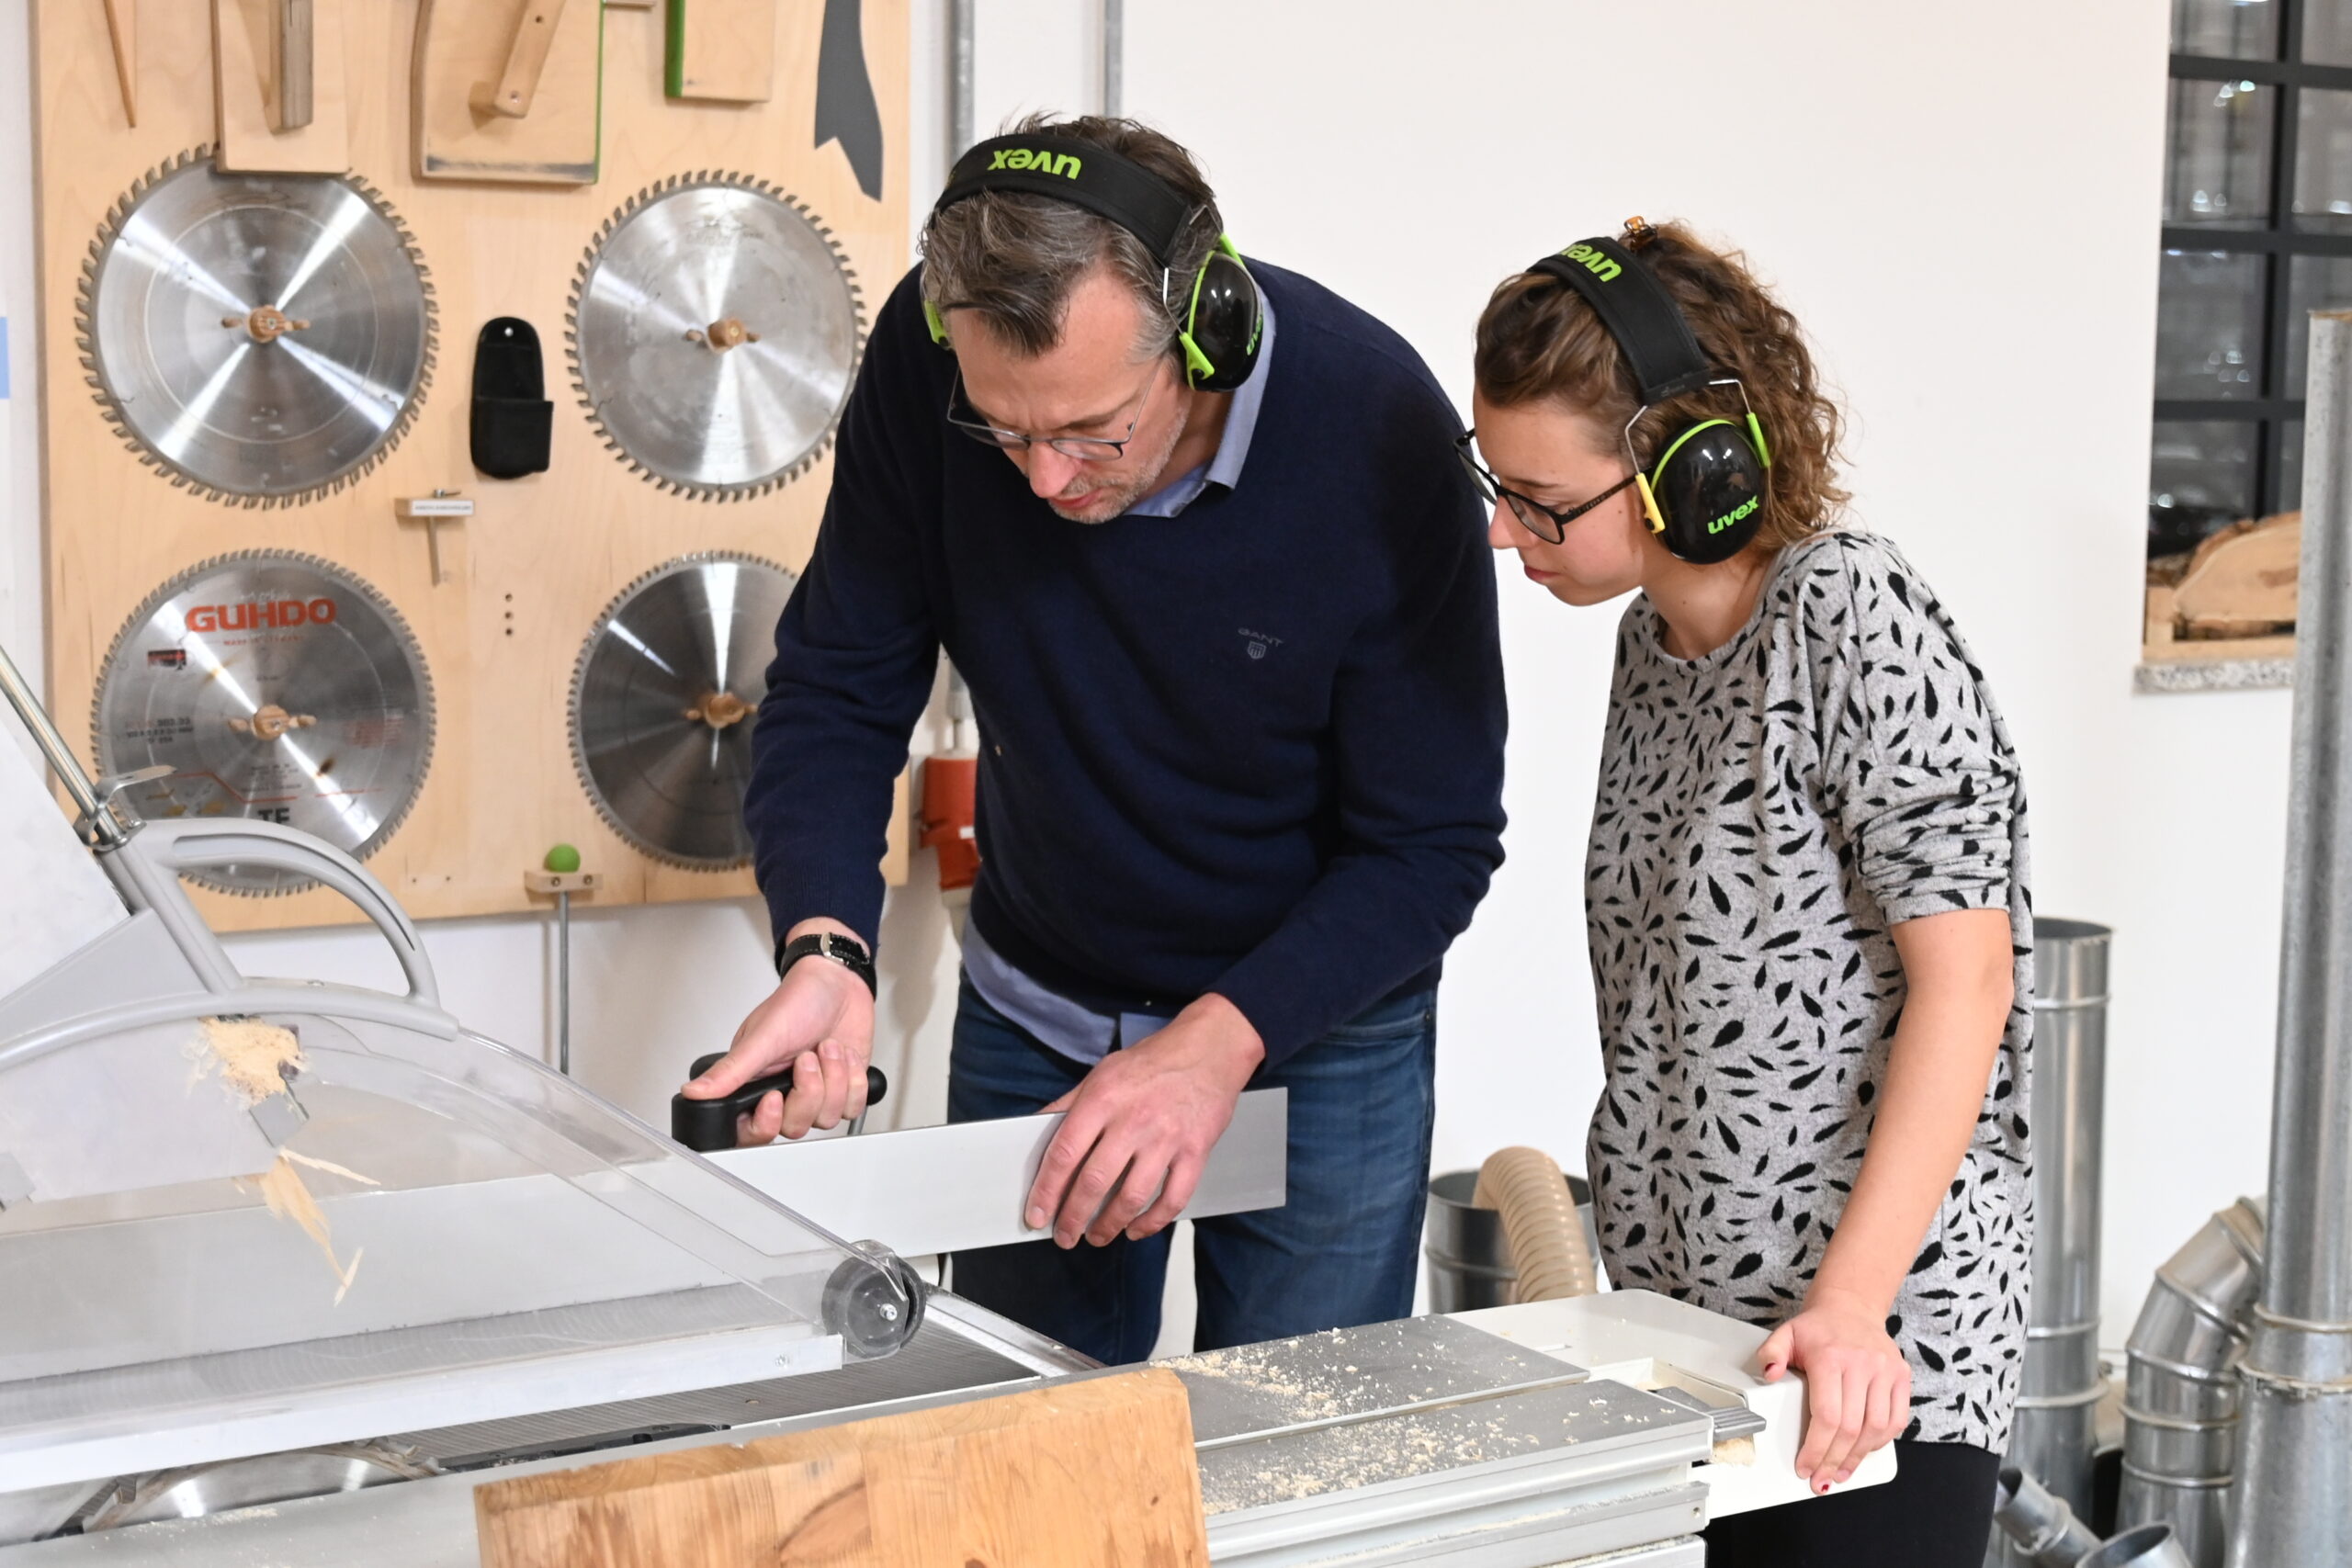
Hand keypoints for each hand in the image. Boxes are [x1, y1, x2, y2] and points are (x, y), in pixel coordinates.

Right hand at [679, 921, 873, 1144]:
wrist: (839, 985)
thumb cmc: (798, 1003)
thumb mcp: (762, 1036)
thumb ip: (731, 1070)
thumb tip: (694, 1092)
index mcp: (756, 1085)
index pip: (751, 1133)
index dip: (766, 1124)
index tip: (775, 1097)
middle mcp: (784, 1094)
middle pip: (794, 1127)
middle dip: (807, 1090)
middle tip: (807, 1057)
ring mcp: (815, 1094)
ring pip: (826, 1118)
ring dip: (833, 1078)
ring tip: (827, 1047)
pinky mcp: (843, 1089)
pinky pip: (852, 1107)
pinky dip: (854, 1080)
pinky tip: (845, 1055)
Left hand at [1024, 992, 1264, 1247]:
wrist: (1209, 1049)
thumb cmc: (1152, 1062)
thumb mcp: (1102, 1073)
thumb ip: (1070, 1105)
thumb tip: (1037, 1132)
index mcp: (1103, 1099)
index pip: (1064, 1154)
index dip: (1047, 1190)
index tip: (1037, 1214)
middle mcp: (1133, 1121)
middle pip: (1094, 1182)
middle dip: (1073, 1217)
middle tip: (1064, 1236)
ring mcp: (1166, 1139)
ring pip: (1131, 1197)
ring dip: (1109, 1225)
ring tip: (1096, 1237)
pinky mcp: (1195, 1152)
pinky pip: (1173, 1198)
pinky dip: (1152, 1222)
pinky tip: (1136, 1229)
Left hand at [1758, 1286, 1911, 1490]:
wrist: (1851, 1307)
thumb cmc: (1818, 1328)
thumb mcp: (1785, 1334)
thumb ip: (1771, 1353)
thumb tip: (1768, 1373)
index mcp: (1831, 1356)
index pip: (1826, 1415)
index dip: (1816, 1449)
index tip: (1805, 1466)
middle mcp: (1862, 1364)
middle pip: (1851, 1428)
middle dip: (1834, 1460)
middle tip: (1821, 1478)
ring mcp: (1886, 1371)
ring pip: (1876, 1428)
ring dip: (1858, 1457)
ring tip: (1840, 1472)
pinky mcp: (1902, 1376)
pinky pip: (1897, 1420)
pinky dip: (1881, 1441)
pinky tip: (1863, 1452)